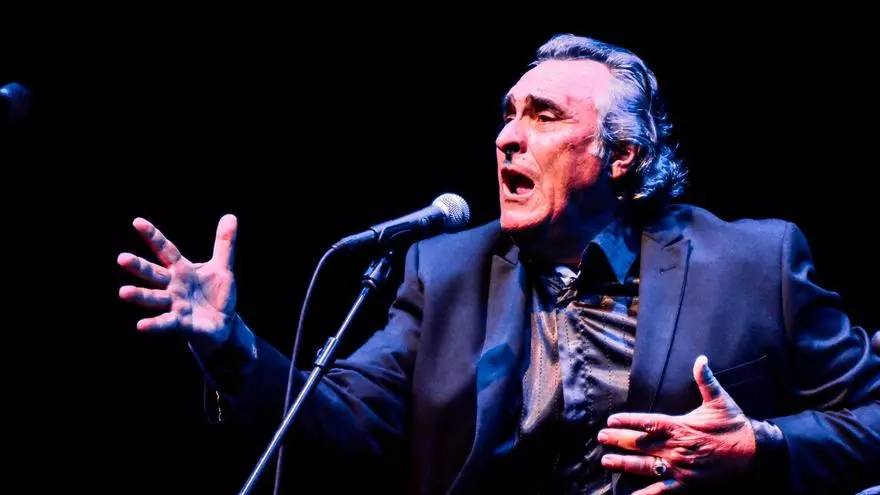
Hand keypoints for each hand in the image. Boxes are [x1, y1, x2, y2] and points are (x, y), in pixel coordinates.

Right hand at [118, 215, 237, 353]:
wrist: (223, 325)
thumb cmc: (217, 294)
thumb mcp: (223, 267)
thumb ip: (224, 244)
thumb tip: (230, 216)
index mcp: (182, 270)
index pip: (166, 250)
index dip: (153, 236)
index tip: (137, 222)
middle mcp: (173, 286)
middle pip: (154, 274)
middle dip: (139, 267)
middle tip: (122, 258)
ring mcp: (175, 305)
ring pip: (155, 298)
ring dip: (140, 296)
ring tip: (123, 292)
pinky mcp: (181, 324)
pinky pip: (166, 323)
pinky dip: (154, 325)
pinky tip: (141, 325)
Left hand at [598, 355, 756, 494]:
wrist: (756, 455)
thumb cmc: (735, 427)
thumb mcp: (721, 401)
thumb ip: (706, 380)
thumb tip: (700, 359)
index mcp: (680, 427)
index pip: (647, 422)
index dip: (627, 421)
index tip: (611, 419)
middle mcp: (676, 448)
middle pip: (640, 444)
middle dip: (618, 440)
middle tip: (601, 437)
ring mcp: (679, 469)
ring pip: (645, 466)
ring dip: (623, 464)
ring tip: (605, 461)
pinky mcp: (686, 486)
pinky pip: (661, 491)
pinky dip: (644, 494)